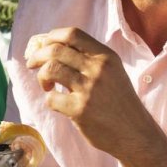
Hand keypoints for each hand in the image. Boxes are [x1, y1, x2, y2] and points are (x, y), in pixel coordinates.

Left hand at [24, 28, 151, 155]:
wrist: (135, 133)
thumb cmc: (118, 102)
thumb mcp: (112, 72)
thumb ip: (88, 59)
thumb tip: (50, 47)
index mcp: (106, 56)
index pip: (72, 34)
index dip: (51, 37)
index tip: (43, 46)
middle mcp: (98, 68)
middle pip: (56, 49)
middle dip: (37, 55)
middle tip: (32, 64)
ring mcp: (89, 89)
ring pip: (50, 70)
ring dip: (41, 77)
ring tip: (47, 86)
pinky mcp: (80, 110)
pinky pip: (52, 99)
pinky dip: (50, 100)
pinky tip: (58, 104)